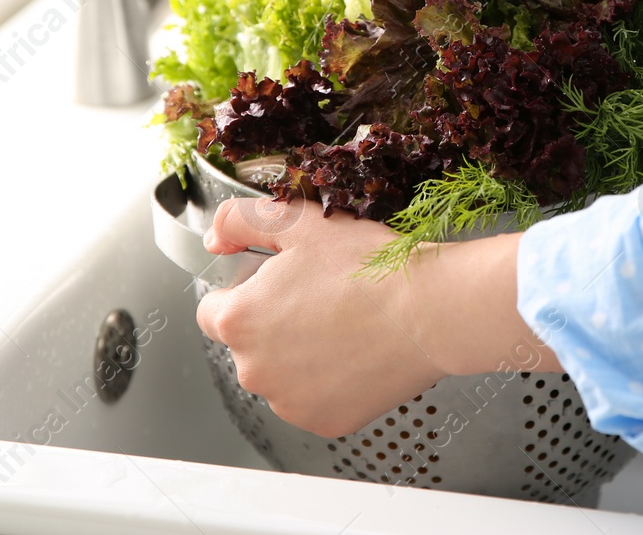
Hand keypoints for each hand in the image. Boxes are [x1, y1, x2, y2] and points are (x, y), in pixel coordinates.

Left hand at [195, 197, 560, 437]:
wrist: (430, 310)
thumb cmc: (370, 266)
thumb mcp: (300, 222)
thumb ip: (242, 221)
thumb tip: (216, 237)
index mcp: (239, 321)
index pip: (213, 311)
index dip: (245, 291)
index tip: (278, 284)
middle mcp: (254, 371)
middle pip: (248, 345)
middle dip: (273, 324)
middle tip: (320, 299)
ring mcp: (289, 402)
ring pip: (281, 375)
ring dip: (299, 356)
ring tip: (343, 325)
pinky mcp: (324, 421)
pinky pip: (314, 399)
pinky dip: (329, 381)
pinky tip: (356, 353)